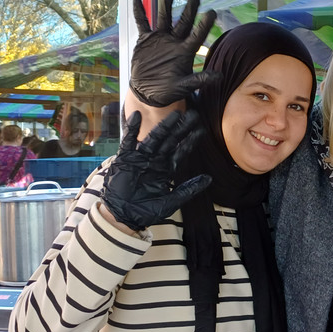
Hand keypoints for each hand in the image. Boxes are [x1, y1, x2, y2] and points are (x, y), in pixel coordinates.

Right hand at [102, 110, 210, 230]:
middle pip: (170, 141)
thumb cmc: (146, 211)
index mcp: (165, 169)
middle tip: (193, 115)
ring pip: (153, 138)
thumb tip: (209, 179)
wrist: (123, 217)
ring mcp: (140, 158)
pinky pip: (128, 141)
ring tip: (174, 114)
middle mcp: (154, 160)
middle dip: (181, 128)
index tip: (201, 130)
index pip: (180, 152)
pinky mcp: (125, 159)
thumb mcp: (171, 201)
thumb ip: (189, 189)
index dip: (190, 141)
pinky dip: (131, 129)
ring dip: (163, 126)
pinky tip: (136, 116)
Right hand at [130, 0, 216, 106]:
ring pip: (164, 16)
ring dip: (166, 2)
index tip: (212, 12)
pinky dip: (139, 11)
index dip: (204, 24)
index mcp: (186, 51)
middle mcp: (175, 41)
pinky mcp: (146, 40)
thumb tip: (220, 76)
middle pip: (184, 20)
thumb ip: (199, 80)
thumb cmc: (168, 91)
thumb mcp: (184, 86)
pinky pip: (142, 22)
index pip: (197, 35)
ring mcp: (160, 38)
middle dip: (190, 6)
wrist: (148, 92)